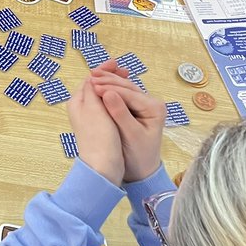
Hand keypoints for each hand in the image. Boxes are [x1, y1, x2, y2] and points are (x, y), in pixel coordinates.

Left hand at [68, 78, 124, 185]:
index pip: (90, 79)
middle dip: (110, 77)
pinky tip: (127, 98)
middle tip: (125, 70)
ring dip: (115, 87)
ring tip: (128, 81)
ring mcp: (91, 118)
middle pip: (96, 86)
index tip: (117, 63)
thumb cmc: (99, 137)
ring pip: (103, 96)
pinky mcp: (101, 127)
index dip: (103, 70)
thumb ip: (92, 89)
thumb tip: (92, 75)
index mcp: (77, 102)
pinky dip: (117, 99)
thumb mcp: (95, 108)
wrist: (102, 166)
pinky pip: (109, 106)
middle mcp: (82, 109)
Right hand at [87, 61, 166, 182]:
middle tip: (90, 74)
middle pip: (128, 87)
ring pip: (124, 88)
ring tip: (92, 76)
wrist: (142, 170)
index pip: (129, 93)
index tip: (92, 84)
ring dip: (108, 81)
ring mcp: (145, 104)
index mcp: (154, 108)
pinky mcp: (136, 107)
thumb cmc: (138, 156)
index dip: (110, 87)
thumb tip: (107, 93)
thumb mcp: (130, 136)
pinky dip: (110, 88)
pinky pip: (122, 94)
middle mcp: (152, 103)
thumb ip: (120, 114)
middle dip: (109, 80)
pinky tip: (97, 85)